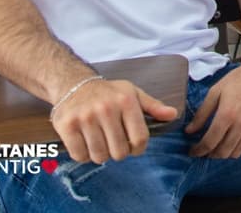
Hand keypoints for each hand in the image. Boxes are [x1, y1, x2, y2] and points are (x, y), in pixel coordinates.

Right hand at [52, 78, 177, 163]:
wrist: (74, 84)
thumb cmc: (108, 92)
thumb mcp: (133, 93)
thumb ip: (153, 106)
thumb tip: (173, 114)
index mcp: (126, 101)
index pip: (140, 138)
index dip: (139, 149)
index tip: (134, 147)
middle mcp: (106, 108)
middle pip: (119, 152)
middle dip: (119, 153)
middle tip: (114, 144)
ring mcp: (85, 117)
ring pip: (99, 156)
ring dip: (101, 155)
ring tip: (100, 143)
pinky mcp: (67, 126)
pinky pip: (80, 156)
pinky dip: (83, 155)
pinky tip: (85, 143)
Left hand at [185, 62, 240, 158]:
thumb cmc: (236, 81)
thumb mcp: (215, 93)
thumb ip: (201, 114)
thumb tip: (189, 131)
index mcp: (227, 115)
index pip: (209, 142)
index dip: (198, 150)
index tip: (192, 151)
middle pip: (222, 152)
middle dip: (209, 154)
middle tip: (204, 149)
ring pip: (235, 153)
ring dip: (224, 153)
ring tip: (217, 146)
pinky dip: (238, 150)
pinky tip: (232, 143)